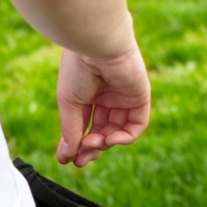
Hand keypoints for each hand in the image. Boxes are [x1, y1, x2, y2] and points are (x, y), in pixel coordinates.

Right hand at [56, 41, 150, 166]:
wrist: (97, 45)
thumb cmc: (78, 68)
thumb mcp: (69, 103)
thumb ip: (71, 129)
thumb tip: (68, 155)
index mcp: (87, 93)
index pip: (83, 125)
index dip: (75, 143)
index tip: (66, 159)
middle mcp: (106, 96)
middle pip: (101, 131)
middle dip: (90, 148)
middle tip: (81, 161)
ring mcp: (124, 98)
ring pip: (117, 132)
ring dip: (104, 143)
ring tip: (93, 143)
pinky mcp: (140, 98)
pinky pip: (136, 126)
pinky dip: (124, 138)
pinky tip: (111, 139)